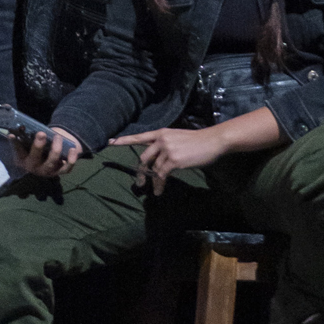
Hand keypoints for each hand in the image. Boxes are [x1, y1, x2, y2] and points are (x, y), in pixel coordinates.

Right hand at [17, 127, 82, 177]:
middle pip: (35, 158)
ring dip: (56, 149)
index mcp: (23, 159)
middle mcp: (33, 167)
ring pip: (51, 162)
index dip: (14, 143)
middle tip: (41, 134)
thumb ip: (24, 135)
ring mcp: (47, 171)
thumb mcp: (28, 143)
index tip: (12, 135)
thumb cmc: (34, 149)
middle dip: (38, 146)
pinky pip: (67, 168)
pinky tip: (73, 150)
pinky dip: (71, 160)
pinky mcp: (59, 172)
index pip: (17, 150)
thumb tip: (21, 125)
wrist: (46, 161)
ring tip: (58, 137)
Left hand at [108, 124, 228, 192]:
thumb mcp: (177, 138)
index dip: (124, 140)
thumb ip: (166, 145)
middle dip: (140, 171)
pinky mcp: (174, 160)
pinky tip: (159, 190)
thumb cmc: (198, 141)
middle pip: (144, 157)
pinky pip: (161, 175)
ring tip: (154, 190)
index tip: (110, 142)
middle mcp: (161, 139)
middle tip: (139, 182)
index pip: (139, 137)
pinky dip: (159, 184)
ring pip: (153, 168)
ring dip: (152, 181)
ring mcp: (167, 149)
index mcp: (161, 133)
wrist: (213, 141)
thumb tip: (159, 157)